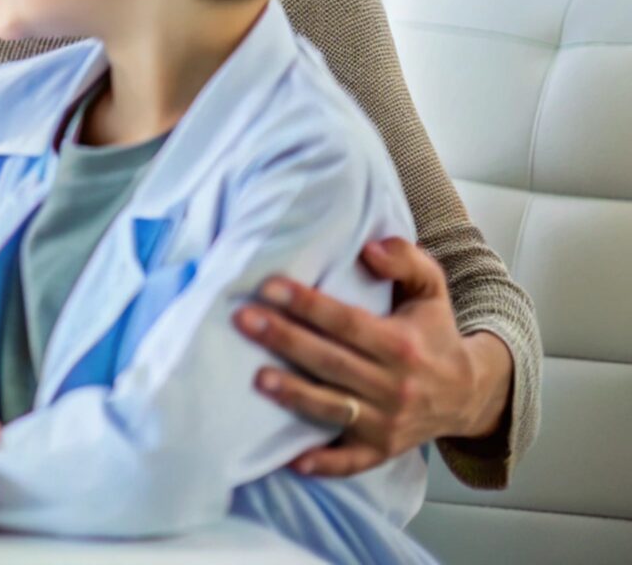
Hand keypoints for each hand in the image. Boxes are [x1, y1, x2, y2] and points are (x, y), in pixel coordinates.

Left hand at [236, 237, 512, 477]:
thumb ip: (406, 260)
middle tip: (243, 320)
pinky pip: (350, 462)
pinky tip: (291, 459)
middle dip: (285, 340)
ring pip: (333, 408)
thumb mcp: (431, 290)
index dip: (308, 304)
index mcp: (402, 345)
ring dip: (295, 395)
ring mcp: (387, 422)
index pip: (347, 323)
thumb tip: (370, 248)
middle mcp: (395, 385)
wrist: (469, 394)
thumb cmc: (434, 334)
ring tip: (256, 378)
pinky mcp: (381, 450)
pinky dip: (324, 464)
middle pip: (331, 362)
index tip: (269, 287)